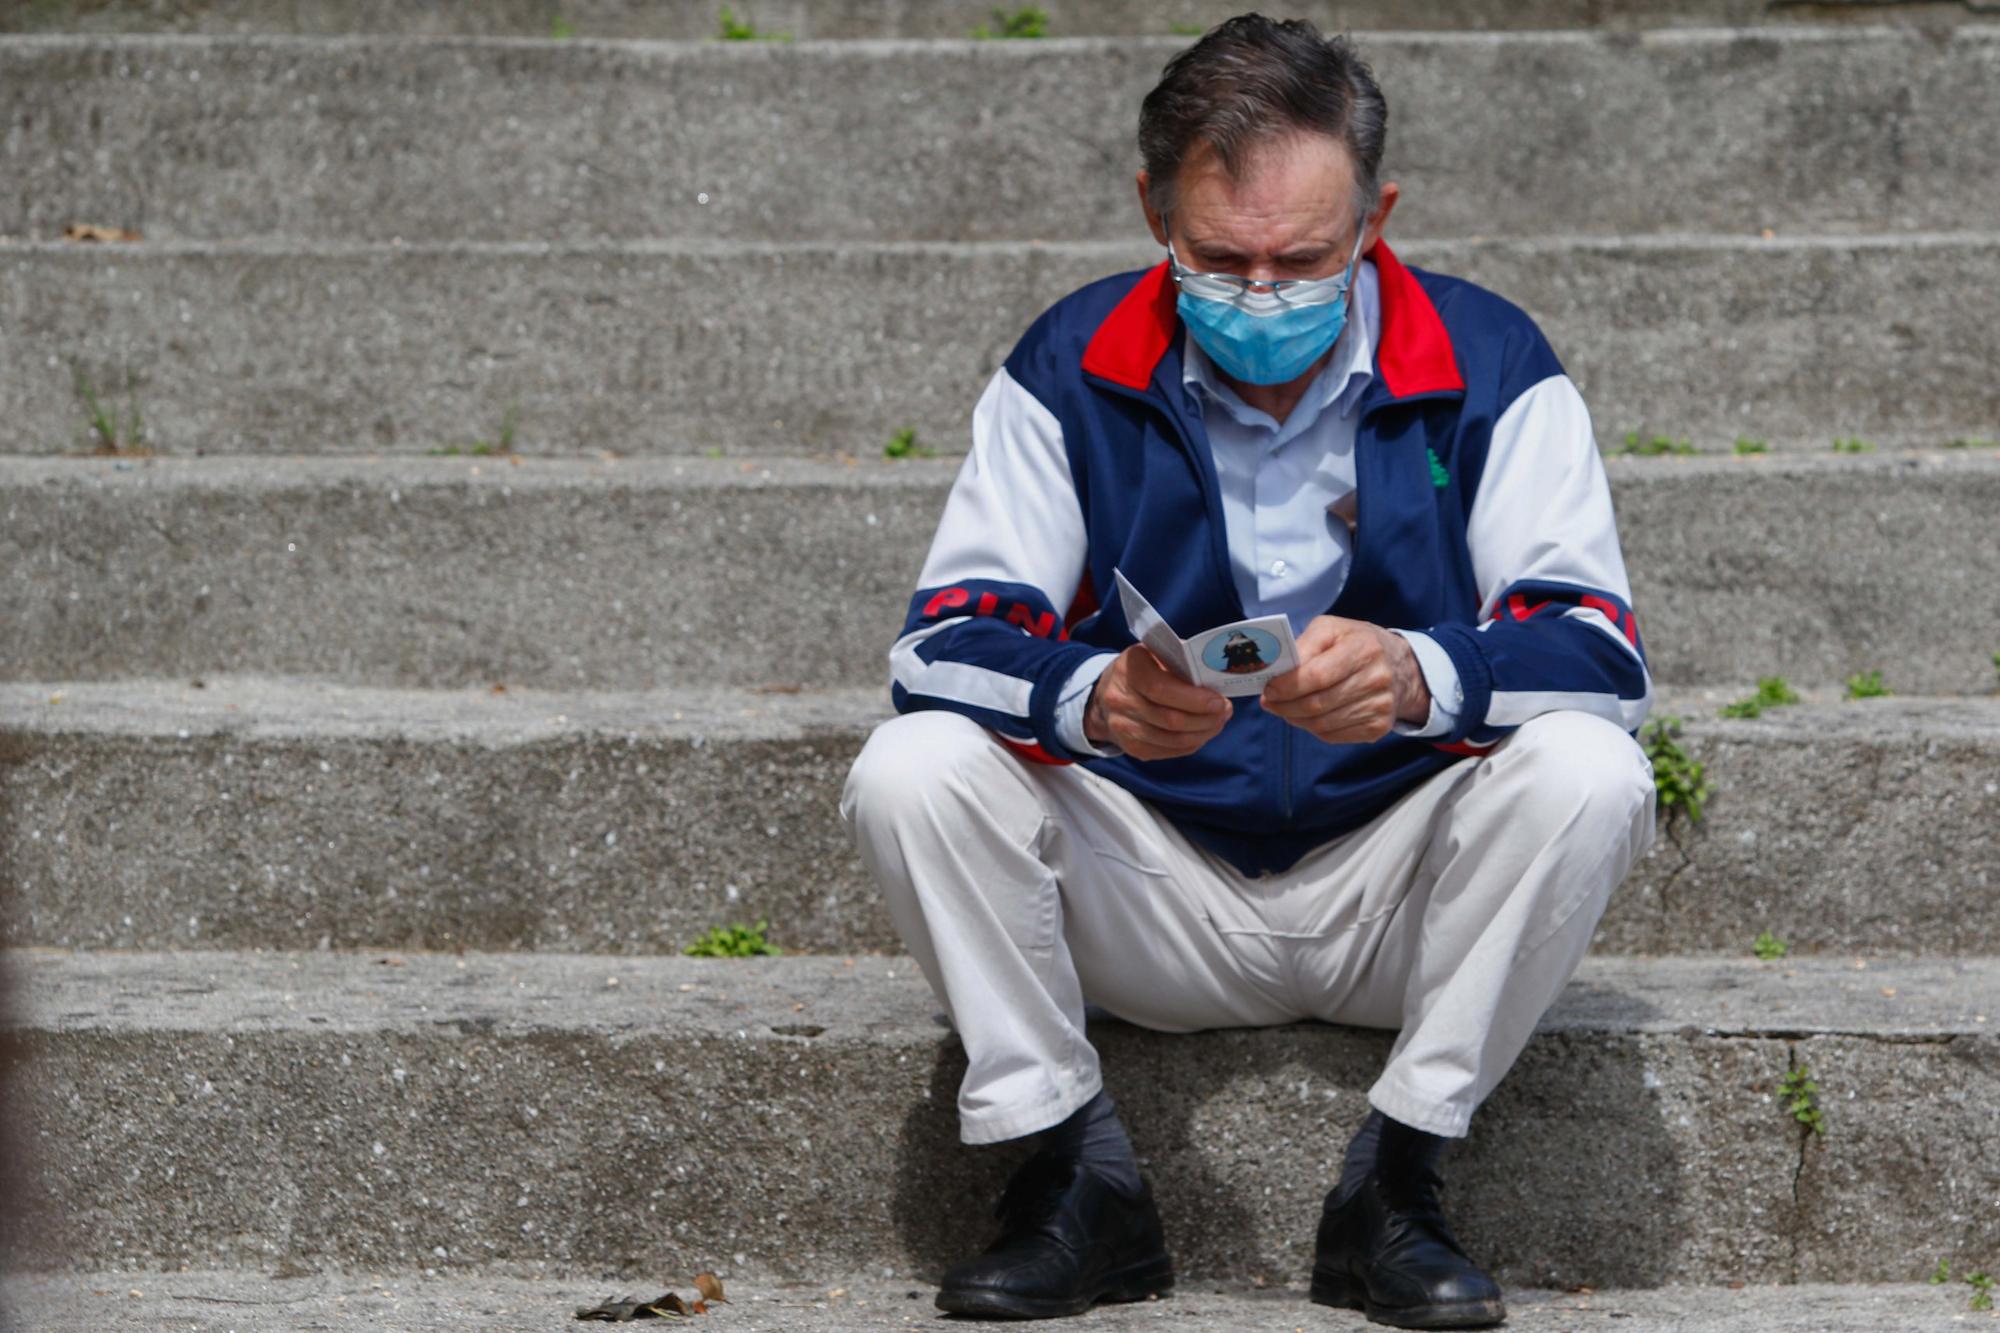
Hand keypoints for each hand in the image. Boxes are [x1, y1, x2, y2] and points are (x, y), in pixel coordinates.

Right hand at [1084, 644, 1232, 759]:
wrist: (1107, 695)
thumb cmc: (1144, 669)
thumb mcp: (1158, 654)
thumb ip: (1183, 663)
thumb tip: (1218, 680)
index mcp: (1129, 668)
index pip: (1160, 689)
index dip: (1193, 699)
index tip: (1219, 701)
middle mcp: (1119, 699)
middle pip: (1170, 719)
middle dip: (1205, 718)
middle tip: (1225, 711)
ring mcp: (1123, 727)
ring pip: (1172, 739)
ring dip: (1202, 733)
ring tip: (1218, 722)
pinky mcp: (1132, 748)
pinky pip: (1169, 751)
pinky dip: (1191, 744)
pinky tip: (1202, 732)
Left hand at [1260, 616, 1429, 744]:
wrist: (1400, 667)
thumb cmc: (1357, 644)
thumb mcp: (1332, 629)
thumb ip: (1305, 645)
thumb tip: (1278, 669)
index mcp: (1363, 649)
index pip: (1317, 676)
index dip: (1288, 686)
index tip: (1268, 688)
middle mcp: (1376, 679)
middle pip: (1317, 704)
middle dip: (1285, 705)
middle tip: (1268, 701)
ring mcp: (1380, 706)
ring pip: (1322, 724)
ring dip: (1295, 719)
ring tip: (1284, 708)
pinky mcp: (1378, 727)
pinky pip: (1333, 736)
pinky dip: (1313, 729)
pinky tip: (1307, 716)